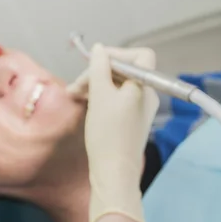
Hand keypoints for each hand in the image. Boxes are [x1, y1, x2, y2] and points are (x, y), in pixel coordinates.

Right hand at [68, 44, 158, 221]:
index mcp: (144, 86)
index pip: (139, 56)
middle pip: (124, 70)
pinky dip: (100, 96)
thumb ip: (99, 68)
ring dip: (95, 84)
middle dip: (98, 72)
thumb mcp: (100, 95)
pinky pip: (116, 98)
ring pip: (117, 84)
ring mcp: (139, 108)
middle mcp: (147, 95)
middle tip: (76, 85)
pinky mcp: (130, 119)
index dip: (117, 53)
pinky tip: (84, 102)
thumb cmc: (107, 133)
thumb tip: (99, 49)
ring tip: (73, 94)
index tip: (95, 62)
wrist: (114, 172)